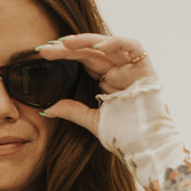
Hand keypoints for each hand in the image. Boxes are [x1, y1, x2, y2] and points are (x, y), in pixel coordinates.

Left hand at [35, 33, 156, 136]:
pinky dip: (115, 43)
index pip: (83, 61)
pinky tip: (97, 46)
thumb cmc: (125, 137)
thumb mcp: (93, 121)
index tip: (43, 54)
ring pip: (107, 45)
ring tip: (65, 43)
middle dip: (68, 49)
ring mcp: (132, 68)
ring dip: (86, 41)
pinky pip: (132, 46)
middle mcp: (118, 71)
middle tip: (47, 49)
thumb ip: (72, 111)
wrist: (147, 148)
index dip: (64, 55)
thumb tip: (46, 108)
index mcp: (107, 81)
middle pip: (91, 52)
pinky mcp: (146, 67)